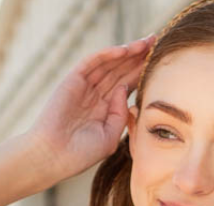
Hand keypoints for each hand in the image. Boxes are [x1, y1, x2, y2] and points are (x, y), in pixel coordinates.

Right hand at [26, 36, 156, 183]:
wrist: (53, 156)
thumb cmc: (80, 154)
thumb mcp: (109, 138)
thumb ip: (120, 115)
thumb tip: (125, 90)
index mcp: (105, 109)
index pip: (127, 86)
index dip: (142, 73)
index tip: (160, 64)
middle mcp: (96, 95)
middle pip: (121, 71)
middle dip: (138, 58)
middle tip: (157, 43)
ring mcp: (84, 86)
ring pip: (109, 64)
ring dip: (127, 52)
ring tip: (146, 42)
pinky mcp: (73, 80)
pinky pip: (93, 62)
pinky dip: (108, 54)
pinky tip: (124, 50)